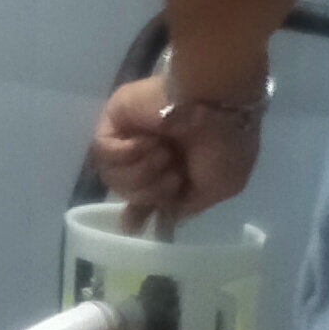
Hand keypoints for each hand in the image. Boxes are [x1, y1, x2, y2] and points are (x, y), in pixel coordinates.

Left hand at [90, 74, 260, 220]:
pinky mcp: (114, 120)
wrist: (214, 104)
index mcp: (177, 167)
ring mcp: (131, 136)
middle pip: (130, 193)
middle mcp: (151, 154)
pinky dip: (129, 153)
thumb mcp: (219, 188)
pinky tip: (149, 142)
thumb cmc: (225, 144)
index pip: (147, 195)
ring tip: (163, 154)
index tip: (131, 225)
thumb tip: (164, 213)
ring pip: (114, 176)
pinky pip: (104, 152)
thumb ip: (188, 203)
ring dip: (143, 172)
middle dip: (152, 191)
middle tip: (173, 174)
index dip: (138, 212)